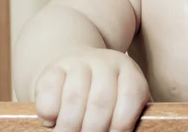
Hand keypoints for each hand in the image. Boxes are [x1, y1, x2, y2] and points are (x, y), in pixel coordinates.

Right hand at [33, 48, 149, 131]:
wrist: (77, 66)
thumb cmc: (107, 95)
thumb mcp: (124, 100)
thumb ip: (129, 116)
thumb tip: (137, 131)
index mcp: (129, 72)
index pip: (131, 97)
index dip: (122, 125)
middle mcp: (106, 62)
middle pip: (101, 101)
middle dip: (94, 131)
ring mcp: (78, 63)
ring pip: (74, 99)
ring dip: (69, 127)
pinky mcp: (53, 68)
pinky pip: (50, 93)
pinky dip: (50, 113)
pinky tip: (52, 122)